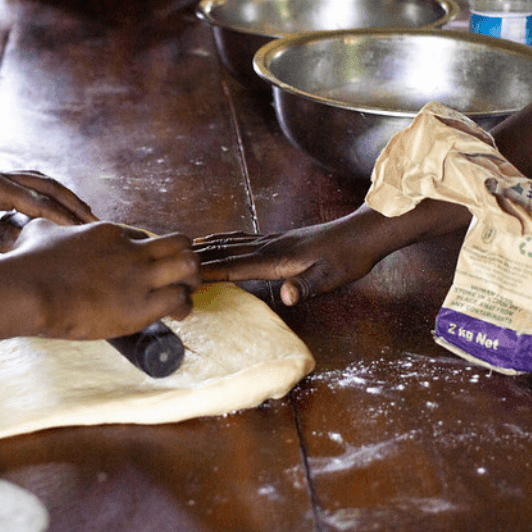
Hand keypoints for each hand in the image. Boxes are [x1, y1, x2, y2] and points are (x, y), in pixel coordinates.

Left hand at [0, 171, 97, 251]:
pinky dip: (39, 200)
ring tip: (77, 214)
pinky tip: (39, 216)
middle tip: (96, 221)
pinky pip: (20, 193)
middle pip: (48, 186)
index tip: (91, 233)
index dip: (68, 219)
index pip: (43, 203)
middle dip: (73, 203)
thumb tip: (24, 244)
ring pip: (36, 185)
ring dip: (59, 198)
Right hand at [8, 220, 199, 339]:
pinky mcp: (140, 306)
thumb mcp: (40, 231)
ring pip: (190, 267)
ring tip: (182, 297)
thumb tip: (41, 230)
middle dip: (185, 261)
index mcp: (111, 232)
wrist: (29, 288)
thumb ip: (49, 228)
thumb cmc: (28, 263)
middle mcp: (131, 250)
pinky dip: (183, 308)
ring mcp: (138, 276)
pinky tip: (175, 316)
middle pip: (181, 243)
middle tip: (177, 280)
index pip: (149, 237)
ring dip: (191, 283)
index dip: (152, 255)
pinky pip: (180, 300)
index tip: (147, 271)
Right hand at [195, 217, 386, 306]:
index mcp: (275, 258)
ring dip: (207, 247)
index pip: (232, 266)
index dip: (207, 271)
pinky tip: (220, 241)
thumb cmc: (347, 259)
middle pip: (225, 252)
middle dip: (197, 257)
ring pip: (231, 243)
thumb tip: (288, 295)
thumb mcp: (330, 278)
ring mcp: (272, 240)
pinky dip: (224, 240)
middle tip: (168, 261)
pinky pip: (242, 240)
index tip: (182, 275)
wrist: (362, 235)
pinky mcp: (279, 240)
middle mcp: (268, 246)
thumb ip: (307, 286)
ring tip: (185, 248)